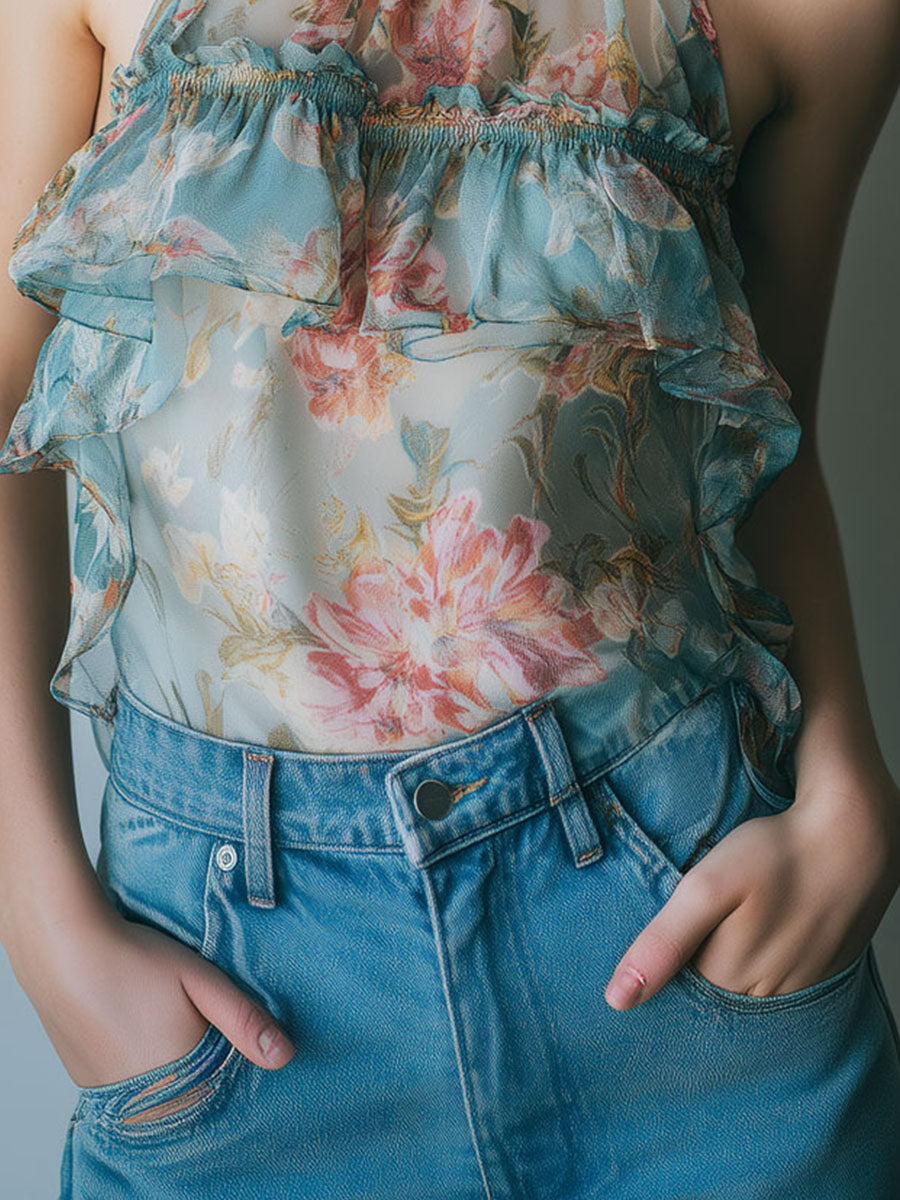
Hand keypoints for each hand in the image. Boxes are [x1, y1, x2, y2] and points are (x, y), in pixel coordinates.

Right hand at [10, 899, 294, 1087]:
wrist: (65, 950)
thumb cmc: (137, 962)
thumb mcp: (203, 982)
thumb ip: (244, 1021)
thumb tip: (286, 1056)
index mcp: (180, 1082)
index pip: (221, 1083)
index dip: (225, 1045)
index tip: (214, 1011)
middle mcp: (145, 1101)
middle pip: (189, 1086)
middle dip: (197, 1052)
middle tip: (180, 1005)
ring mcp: (113, 1094)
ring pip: (160, 1086)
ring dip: (168, 1058)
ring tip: (157, 1010)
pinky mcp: (88, 1081)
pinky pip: (130, 1083)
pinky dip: (141, 1059)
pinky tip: (136, 1020)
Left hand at [604, 775, 899, 1008]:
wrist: (854, 837)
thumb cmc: (778, 854)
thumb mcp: (707, 888)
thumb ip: (664, 941)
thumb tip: (617, 1000)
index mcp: (729, 977)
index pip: (678, 982)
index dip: (667, 951)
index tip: (673, 920)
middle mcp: (765, 993)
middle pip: (712, 984)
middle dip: (699, 956)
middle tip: (710, 909)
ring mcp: (799, 984)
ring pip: (746, 981)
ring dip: (736, 954)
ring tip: (737, 913)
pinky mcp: (823, 968)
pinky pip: (781, 974)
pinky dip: (769, 952)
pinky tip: (769, 920)